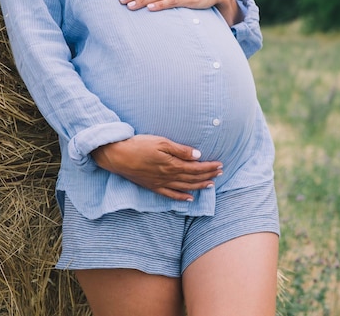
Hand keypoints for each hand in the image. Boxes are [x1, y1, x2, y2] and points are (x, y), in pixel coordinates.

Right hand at [91, 135, 222, 201]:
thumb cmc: (139, 145)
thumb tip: (197, 155)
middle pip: (193, 178)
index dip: (209, 167)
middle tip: (221, 173)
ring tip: (211, 184)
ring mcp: (161, 183)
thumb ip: (180, 150)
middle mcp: (168, 176)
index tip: (220, 164)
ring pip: (185, 187)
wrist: (118, 156)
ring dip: (199, 186)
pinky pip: (170, 195)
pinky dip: (182, 197)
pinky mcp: (153, 187)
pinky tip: (190, 198)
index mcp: (172, 164)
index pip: (196, 167)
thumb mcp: (161, 142)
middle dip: (208, 175)